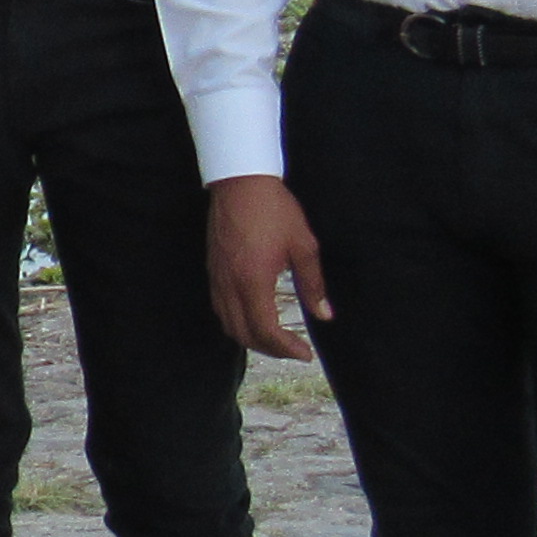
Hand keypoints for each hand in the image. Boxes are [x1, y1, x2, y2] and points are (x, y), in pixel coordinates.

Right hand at [207, 175, 334, 360]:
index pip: (266, 331)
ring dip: (252, 338)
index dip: (286, 349)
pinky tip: (253, 317)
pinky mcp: (213, 270)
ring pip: (228, 325)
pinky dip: (237, 323)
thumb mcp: (303, 245)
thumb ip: (312, 284)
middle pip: (244, 335)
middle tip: (293, 350)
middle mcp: (230, 286)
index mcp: (253, 282)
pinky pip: (220, 309)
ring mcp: (218, 279)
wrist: (240, 182)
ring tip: (276, 338)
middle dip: (270, 349)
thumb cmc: (274, 210)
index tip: (305, 353)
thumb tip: (324, 314)